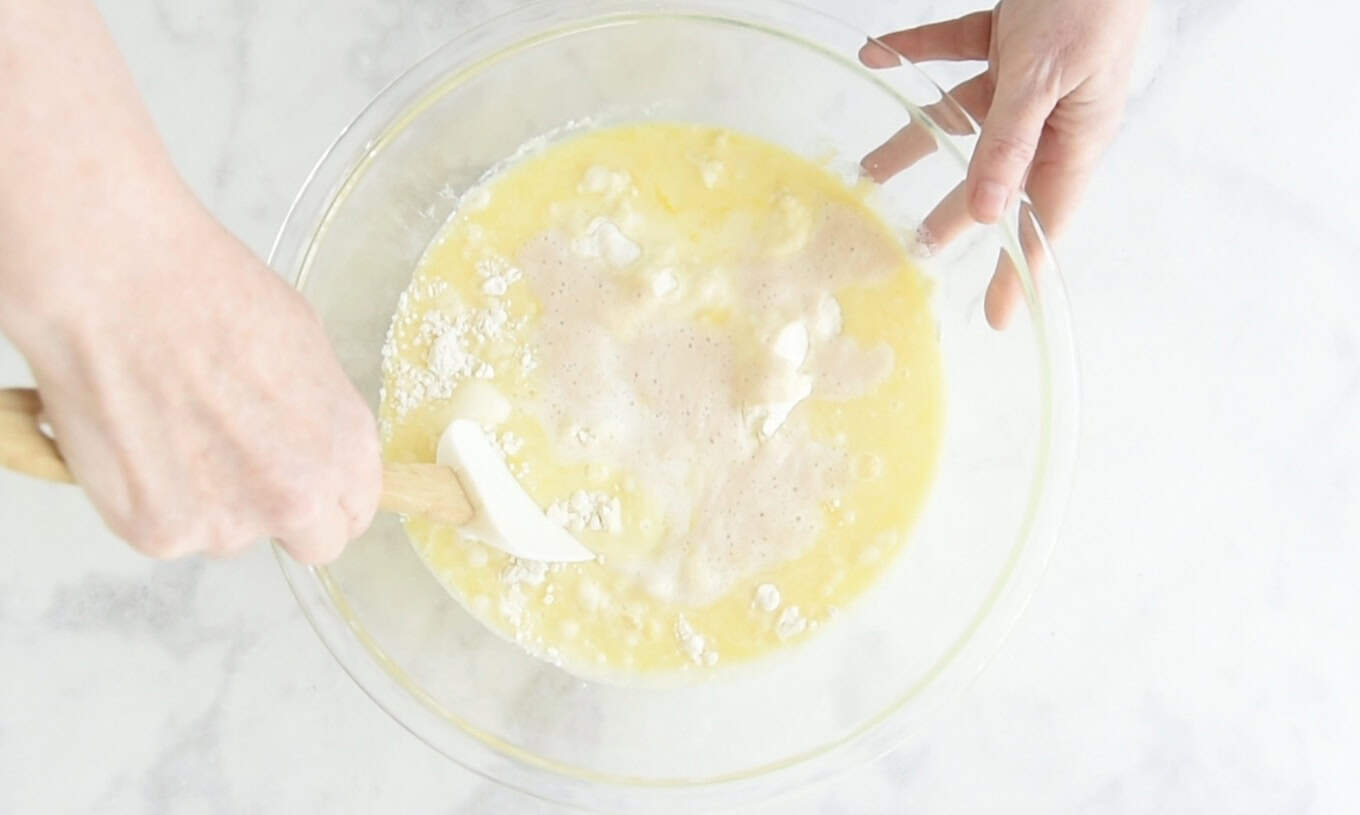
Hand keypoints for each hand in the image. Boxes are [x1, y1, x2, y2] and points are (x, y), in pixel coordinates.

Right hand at [5, 191, 381, 562]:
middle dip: (284, 516)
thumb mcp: (307, 347)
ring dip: (212, 502)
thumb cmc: (210, 295)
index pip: (355, 510)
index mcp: (345, 450)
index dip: (331, 498)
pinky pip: (167, 532)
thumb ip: (320, 418)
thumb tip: (313, 447)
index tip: (309, 486)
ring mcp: (226, 523)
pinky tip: (141, 440)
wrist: (117, 285)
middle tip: (241, 468)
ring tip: (176, 428)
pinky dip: (153, 499)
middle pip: (311, 543)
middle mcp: (296, 498)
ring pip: (230, 534)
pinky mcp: (158, 532)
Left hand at [860, 0, 1146, 327]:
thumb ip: (1009, 140)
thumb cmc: (1088, 0)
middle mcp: (1053, 112)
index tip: (999, 317)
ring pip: (965, 116)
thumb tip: (984, 211)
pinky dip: (920, 51)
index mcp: (1076, 134)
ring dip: (917, 138)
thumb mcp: (1044, 78)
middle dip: (954, 210)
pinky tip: (878, 55)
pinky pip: (958, 50)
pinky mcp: (1012, 33)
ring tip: (870, 167)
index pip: (1043, 218)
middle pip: (995, 175)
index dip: (1020, 268)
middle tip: (913, 246)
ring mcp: (1031, 74)